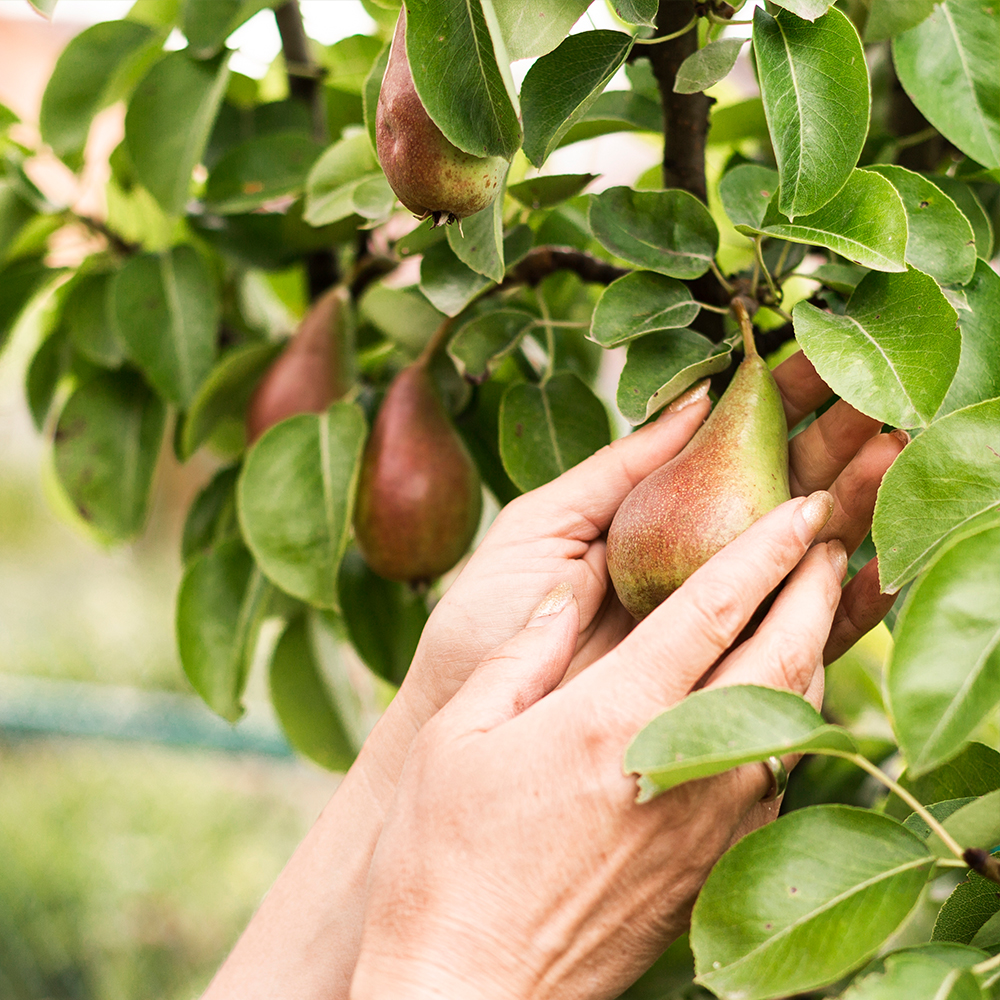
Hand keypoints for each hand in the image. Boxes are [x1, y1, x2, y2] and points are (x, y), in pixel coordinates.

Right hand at [351, 493, 846, 999]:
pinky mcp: (708, 869)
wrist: (468, 984)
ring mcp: (705, 825)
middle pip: (778, 657)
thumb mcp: (462, 733)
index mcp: (612, 720)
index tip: (800, 509)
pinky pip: (772, 778)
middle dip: (813, 588)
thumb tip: (565, 590)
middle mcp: (679, 768)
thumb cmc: (445, 856)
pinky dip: (789, 722)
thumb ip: (525, 650)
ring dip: (812, 650)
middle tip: (830, 540)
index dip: (766, 550)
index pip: (714, 610)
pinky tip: (772, 701)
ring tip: (814, 606)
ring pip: (792, 719)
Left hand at [398, 349, 902, 732]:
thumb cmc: (486, 619)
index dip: (775, 411)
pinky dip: (843, 609)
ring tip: (887, 461)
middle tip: (877, 407)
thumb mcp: (543, 523)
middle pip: (777, 499)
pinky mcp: (723, 689)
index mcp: (651, 521)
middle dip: (830, 452)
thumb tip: (701, 394)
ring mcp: (711, 628)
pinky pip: (798, 648)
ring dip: (852, 514)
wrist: (465, 720)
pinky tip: (876, 566)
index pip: (728, 454)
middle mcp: (691, 568)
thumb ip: (618, 468)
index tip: (820, 368)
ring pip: (800, 565)